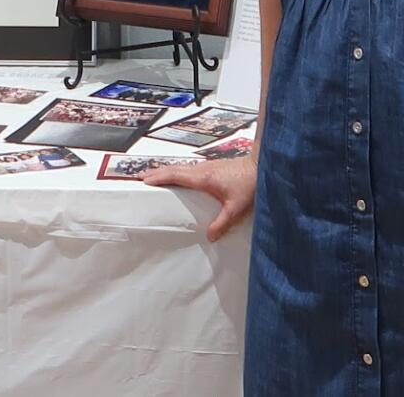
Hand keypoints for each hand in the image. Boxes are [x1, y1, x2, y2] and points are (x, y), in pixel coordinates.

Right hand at [133, 154, 255, 240]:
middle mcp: (203, 169)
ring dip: (167, 170)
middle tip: (141, 176)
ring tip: (155, 175)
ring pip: (182, 167)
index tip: (145, 179)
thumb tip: (208, 237)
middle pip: (174, 169)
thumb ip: (221, 223)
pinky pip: (190, 168)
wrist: (262, 166)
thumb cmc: (250, 184)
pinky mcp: (214, 167)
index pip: (175, 175)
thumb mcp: (236, 208)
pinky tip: (180, 177)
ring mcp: (208, 166)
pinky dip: (179, 171)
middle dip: (157, 172)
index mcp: (203, 178)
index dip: (159, 177)